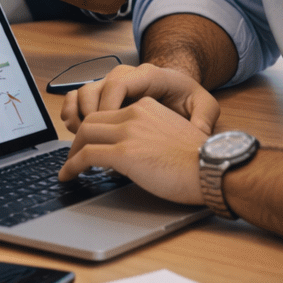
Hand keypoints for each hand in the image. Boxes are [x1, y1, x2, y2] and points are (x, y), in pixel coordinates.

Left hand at [58, 96, 206, 204]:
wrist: (214, 168)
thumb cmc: (199, 161)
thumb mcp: (172, 134)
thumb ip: (150, 133)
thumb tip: (135, 151)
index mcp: (147, 107)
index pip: (109, 113)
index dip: (94, 129)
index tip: (90, 144)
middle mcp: (134, 114)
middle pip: (91, 121)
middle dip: (78, 140)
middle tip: (75, 157)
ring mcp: (127, 132)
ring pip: (84, 135)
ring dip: (72, 153)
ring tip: (69, 169)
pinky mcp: (124, 153)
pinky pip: (86, 156)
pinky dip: (72, 166)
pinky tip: (69, 176)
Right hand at [60, 62, 218, 133]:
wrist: (178, 88)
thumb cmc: (187, 98)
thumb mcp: (205, 105)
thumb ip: (203, 119)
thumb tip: (197, 135)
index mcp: (149, 76)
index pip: (118, 84)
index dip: (108, 107)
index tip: (109, 133)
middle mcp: (125, 76)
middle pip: (95, 88)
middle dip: (90, 116)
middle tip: (93, 142)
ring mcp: (111, 84)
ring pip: (82, 92)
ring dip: (77, 115)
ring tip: (81, 138)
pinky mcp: (102, 94)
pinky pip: (77, 97)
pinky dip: (71, 111)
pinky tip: (74, 128)